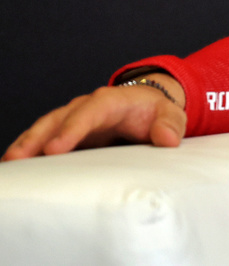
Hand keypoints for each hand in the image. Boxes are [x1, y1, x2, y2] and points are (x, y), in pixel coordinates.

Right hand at [2, 75, 187, 161]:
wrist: (148, 105)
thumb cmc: (156, 112)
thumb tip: (168, 139)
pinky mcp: (66, 132)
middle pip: (58, 119)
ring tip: (9, 165)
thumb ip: (171, 124)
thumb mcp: (170, 114)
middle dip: (37, 138)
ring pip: (45, 128)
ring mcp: (73, 119)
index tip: (55, 149)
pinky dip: (29, 151)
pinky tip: (16, 169)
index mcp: (111, 101)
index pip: (89, 112)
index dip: (71, 129)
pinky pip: (43, 139)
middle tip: (18, 159)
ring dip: (26, 145)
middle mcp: (86, 107)